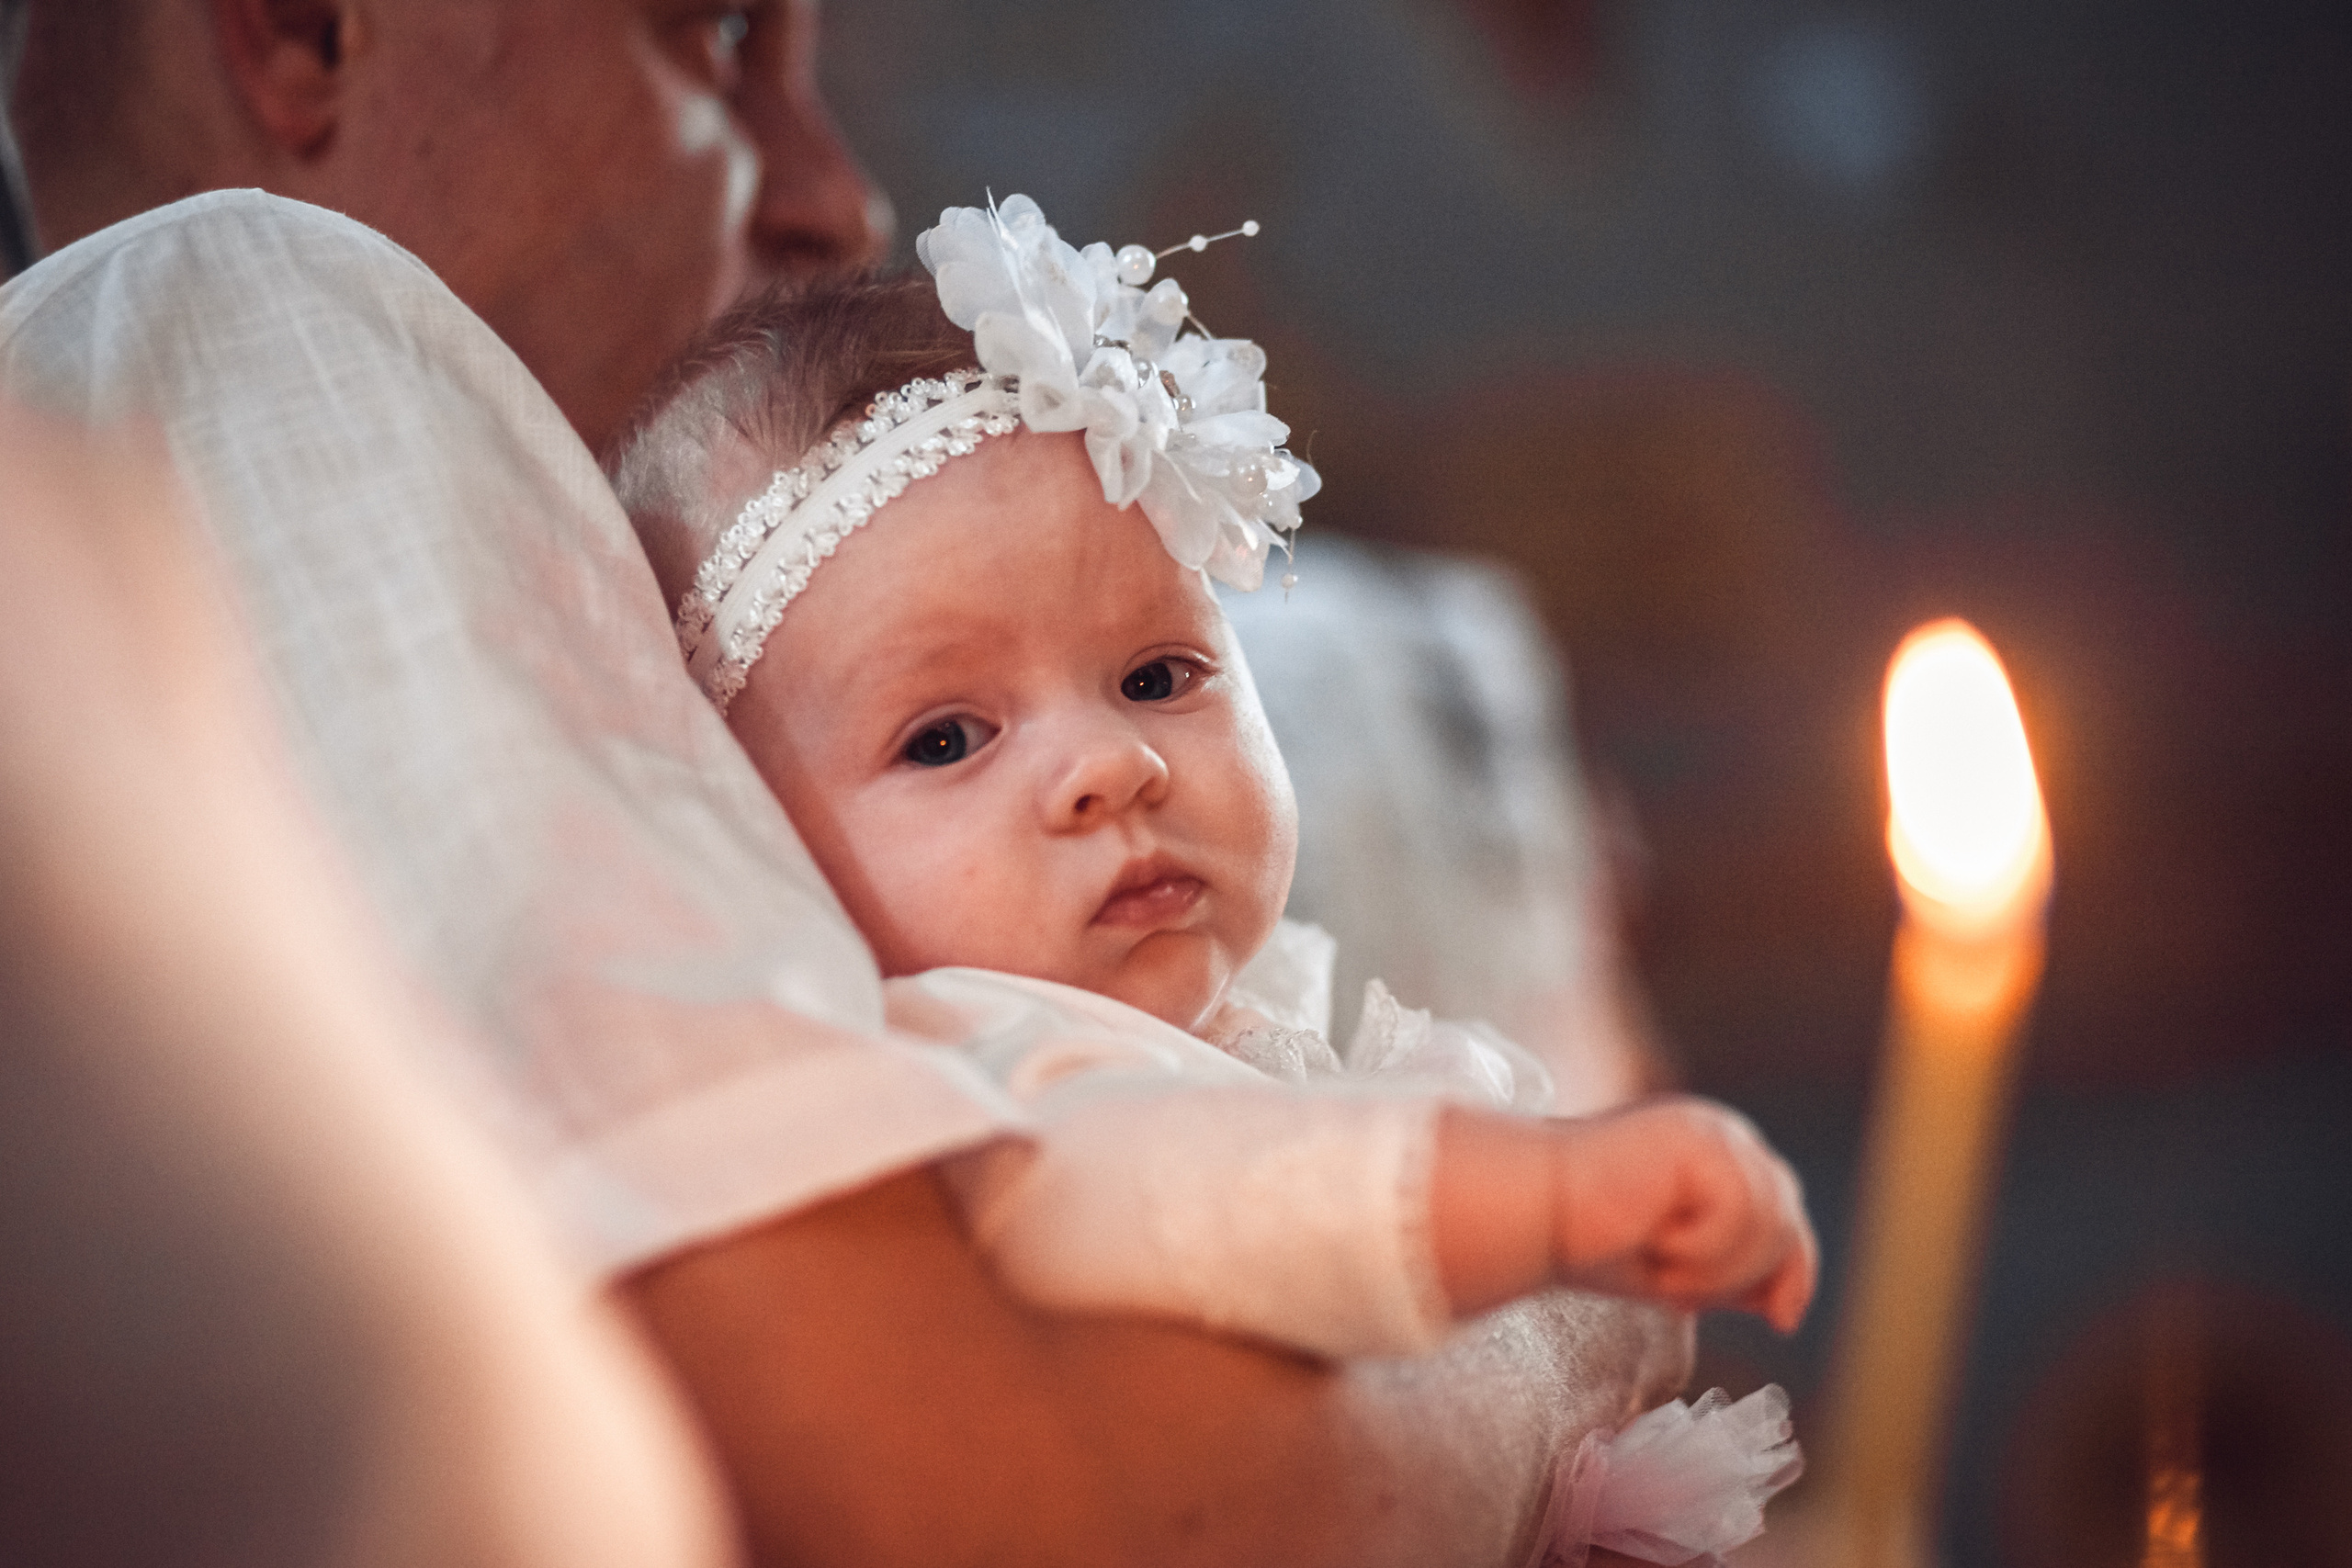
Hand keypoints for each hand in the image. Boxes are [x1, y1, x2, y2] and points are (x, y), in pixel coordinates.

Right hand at [1548, 1098, 1816, 1330]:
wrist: (1531, 1207)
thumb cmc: (1586, 1236)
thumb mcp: (1677, 1264)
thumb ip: (1731, 1273)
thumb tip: (1786, 1307)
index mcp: (1716, 1152)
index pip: (1781, 1212)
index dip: (1792, 1269)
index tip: (1782, 1322)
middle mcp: (1723, 1134)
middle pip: (1784, 1222)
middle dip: (1739, 1274)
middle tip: (1674, 1291)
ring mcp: (1715, 1134)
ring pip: (1765, 1228)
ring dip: (1711, 1268)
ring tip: (1657, 1263)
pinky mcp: (1702, 1143)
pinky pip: (1735, 1219)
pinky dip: (1697, 1248)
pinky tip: (1653, 1236)